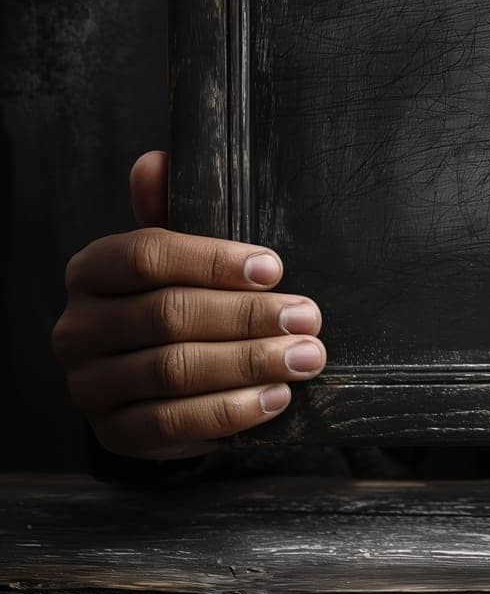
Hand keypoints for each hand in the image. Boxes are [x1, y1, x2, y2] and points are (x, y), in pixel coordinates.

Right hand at [53, 151, 324, 458]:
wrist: (153, 380)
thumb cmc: (179, 298)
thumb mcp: (180, 253)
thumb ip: (173, 209)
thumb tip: (156, 161)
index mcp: (92, 270)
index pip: (147, 255)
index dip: (213, 260)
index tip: (275, 268)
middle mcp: (78, 327)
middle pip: (167, 316)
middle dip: (247, 317)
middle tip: (307, 318)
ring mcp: (89, 384)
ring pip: (173, 372)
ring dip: (248, 364)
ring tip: (305, 357)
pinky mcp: (113, 432)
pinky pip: (171, 425)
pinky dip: (229, 413)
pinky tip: (275, 398)